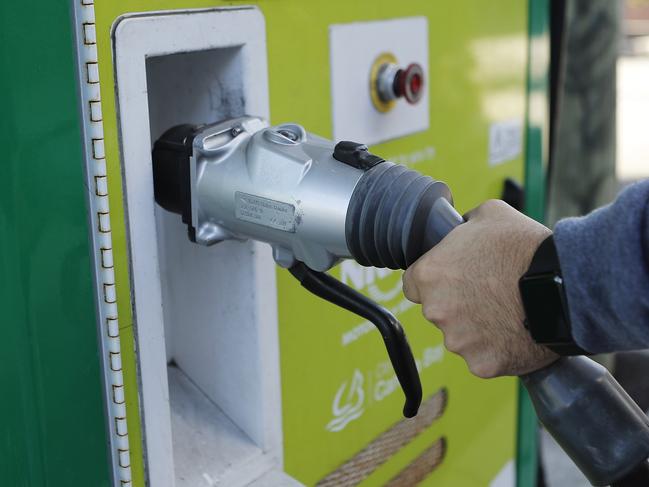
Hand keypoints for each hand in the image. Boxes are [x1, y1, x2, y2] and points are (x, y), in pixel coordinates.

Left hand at [402, 199, 558, 377]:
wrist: (564, 285)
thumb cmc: (525, 248)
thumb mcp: (488, 214)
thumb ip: (463, 225)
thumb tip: (460, 228)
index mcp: (429, 275)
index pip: (412, 284)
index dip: (433, 281)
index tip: (452, 279)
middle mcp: (436, 311)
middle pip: (437, 311)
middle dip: (456, 304)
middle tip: (487, 293)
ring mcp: (458, 341)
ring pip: (459, 337)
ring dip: (476, 328)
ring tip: (507, 311)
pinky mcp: (481, 364)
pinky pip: (483, 358)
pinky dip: (496, 349)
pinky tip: (516, 332)